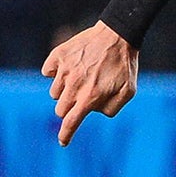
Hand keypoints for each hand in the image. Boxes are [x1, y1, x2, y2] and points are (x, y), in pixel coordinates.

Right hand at [42, 20, 137, 145]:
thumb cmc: (124, 65)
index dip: (65, 134)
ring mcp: (64, 69)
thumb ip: (111, 108)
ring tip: (81, 78)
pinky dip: (55, 72)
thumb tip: (93, 112)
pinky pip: (48, 71)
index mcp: (91, 96)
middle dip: (68, 109)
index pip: (71, 122)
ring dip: (64, 91)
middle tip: (81, 97)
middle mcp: (74, 85)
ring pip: (54, 92)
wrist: (117, 35)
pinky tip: (70, 66)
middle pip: (60, 109)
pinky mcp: (58, 56)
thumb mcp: (128, 91)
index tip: (63, 142)